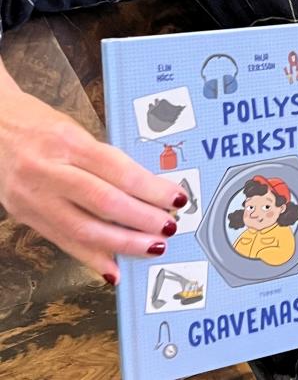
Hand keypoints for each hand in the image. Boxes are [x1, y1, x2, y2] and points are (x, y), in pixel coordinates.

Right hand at [0, 66, 186, 283]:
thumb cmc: (41, 125)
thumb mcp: (77, 132)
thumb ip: (108, 160)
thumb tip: (149, 189)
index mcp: (67, 142)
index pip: (118, 170)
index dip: (151, 189)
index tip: (177, 199)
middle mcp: (48, 171)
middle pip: (104, 203)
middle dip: (142, 220)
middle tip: (170, 227)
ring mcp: (32, 197)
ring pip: (83, 230)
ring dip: (123, 244)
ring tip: (152, 248)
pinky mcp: (24, 216)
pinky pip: (63, 241)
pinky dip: (91, 258)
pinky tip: (114, 269)